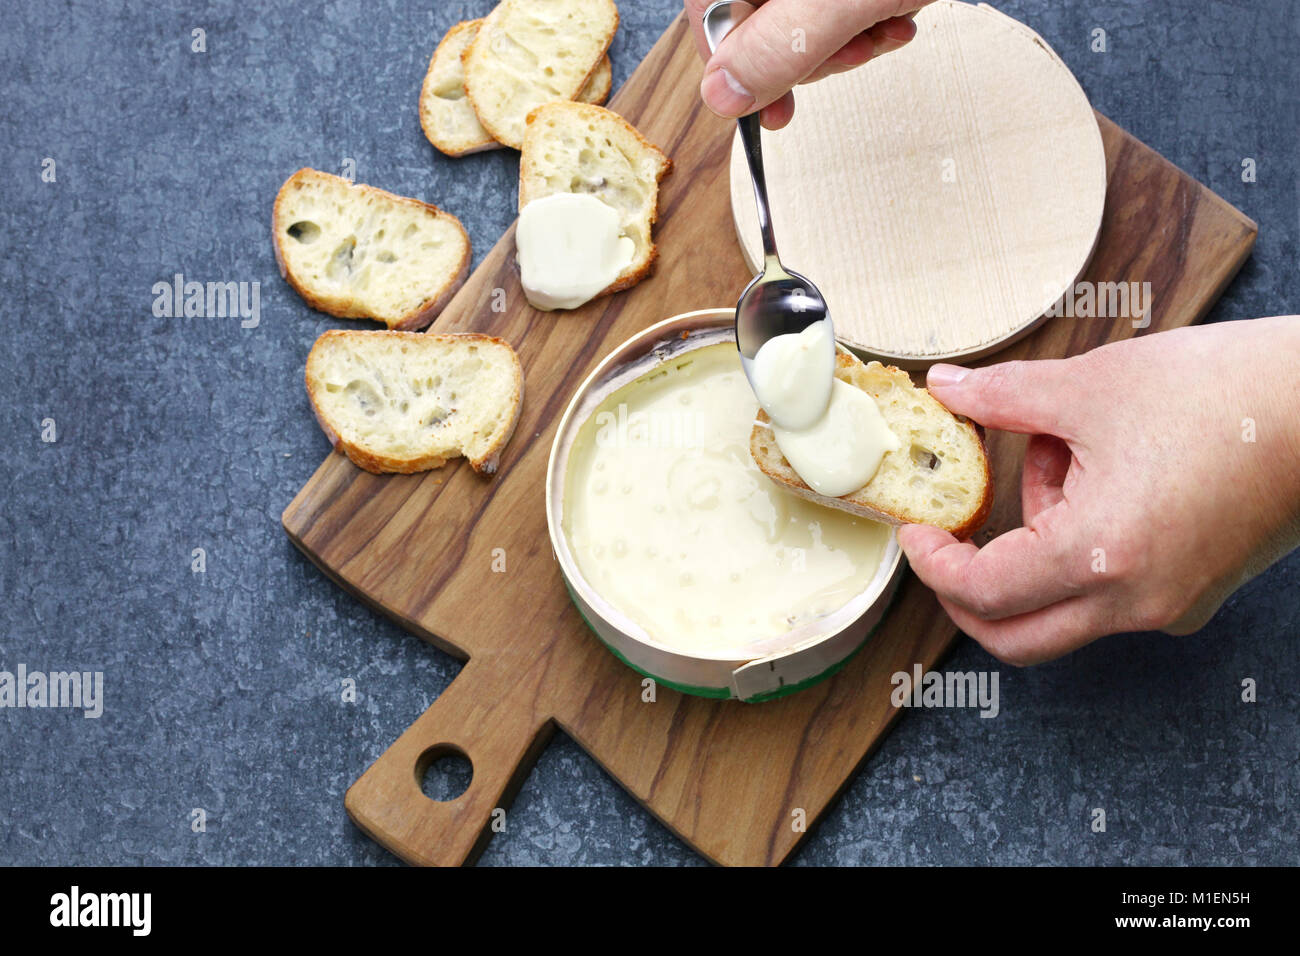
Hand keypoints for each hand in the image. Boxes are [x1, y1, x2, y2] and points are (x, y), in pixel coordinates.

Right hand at [685, 0, 931, 128]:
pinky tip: (892, 15)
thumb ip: (781, 46)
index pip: (713, 17)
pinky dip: (863, 17)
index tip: (778, 110)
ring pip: (797, 18)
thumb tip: (722, 96)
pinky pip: (828, 2)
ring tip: (885, 26)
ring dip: (846, 39)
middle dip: (813, 51)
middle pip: (756, 21)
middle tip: (857, 50)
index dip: (744, 71)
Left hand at [897, 317, 1299, 664]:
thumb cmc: (1227, 392)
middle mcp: (1136, 602)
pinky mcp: (1194, 594)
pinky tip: (1098, 475)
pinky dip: (1080, 550)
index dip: (933, 565)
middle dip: (967, 594)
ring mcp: (1171, 606)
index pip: (984, 593)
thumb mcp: (1090, 386)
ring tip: (1059, 455)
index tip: (918, 533)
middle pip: (1016, 637)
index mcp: (1100, 556)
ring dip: (1033, 549)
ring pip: (1064, 609)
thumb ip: (1001, 397)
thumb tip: (944, 388)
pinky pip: (1111, 594)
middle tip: (947, 543)